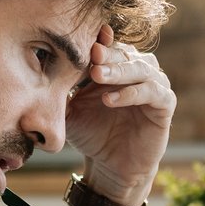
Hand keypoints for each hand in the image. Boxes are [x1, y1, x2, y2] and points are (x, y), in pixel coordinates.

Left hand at [63, 26, 175, 203]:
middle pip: (126, 53)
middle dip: (107, 54)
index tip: (82, 39)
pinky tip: (110, 99)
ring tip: (97, 75)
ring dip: (119, 70)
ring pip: (142, 68)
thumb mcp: (70, 110)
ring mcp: (154, 86)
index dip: (98, 41)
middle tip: (91, 54)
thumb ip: (62, 89)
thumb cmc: (90, 133)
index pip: (109, 46)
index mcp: (116, 66)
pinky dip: (132, 93)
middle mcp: (138, 71)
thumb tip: (40, 67)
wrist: (111, 165)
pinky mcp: (164, 106)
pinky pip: (154, 92)